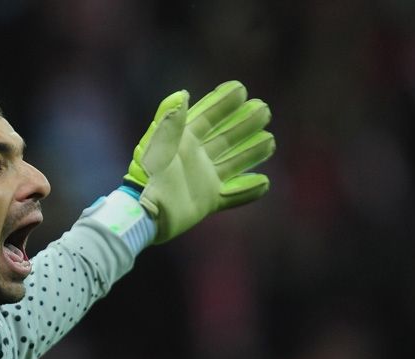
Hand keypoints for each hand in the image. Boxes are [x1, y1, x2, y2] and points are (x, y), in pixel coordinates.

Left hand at [124, 81, 274, 243]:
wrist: (144, 212)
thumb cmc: (148, 176)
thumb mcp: (158, 145)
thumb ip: (171, 120)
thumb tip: (183, 94)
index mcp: (183, 142)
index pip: (207, 117)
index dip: (223, 103)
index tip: (241, 89)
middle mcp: (196, 159)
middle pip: (225, 138)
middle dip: (245, 124)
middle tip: (264, 110)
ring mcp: (203, 180)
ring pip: (233, 163)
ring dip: (251, 152)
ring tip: (270, 141)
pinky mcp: (207, 202)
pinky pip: (233, 196)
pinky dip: (248, 191)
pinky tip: (265, 183)